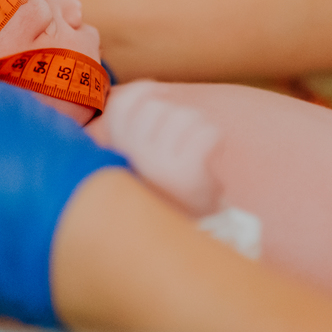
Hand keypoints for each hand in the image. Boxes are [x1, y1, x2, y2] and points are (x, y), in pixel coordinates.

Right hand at [103, 81, 220, 214]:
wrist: (185, 244)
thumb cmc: (164, 195)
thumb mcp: (138, 165)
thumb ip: (134, 131)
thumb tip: (152, 87)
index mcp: (117, 155)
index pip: (120, 107)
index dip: (140, 90)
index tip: (158, 90)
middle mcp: (134, 160)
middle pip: (157, 107)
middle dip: (175, 114)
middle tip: (181, 139)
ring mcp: (160, 168)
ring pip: (186, 116)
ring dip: (197, 127)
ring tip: (195, 151)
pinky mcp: (189, 175)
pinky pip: (207, 132)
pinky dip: (214, 138)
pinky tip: (209, 155)